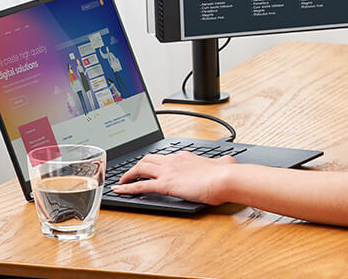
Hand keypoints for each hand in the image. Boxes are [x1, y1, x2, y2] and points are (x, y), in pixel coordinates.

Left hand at [114, 153, 237, 204]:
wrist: (225, 178)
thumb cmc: (226, 173)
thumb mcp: (225, 162)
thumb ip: (223, 161)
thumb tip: (228, 161)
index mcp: (185, 156)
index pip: (164, 156)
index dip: (155, 161)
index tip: (151, 166)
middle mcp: (173, 160)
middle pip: (148, 159)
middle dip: (137, 165)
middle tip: (131, 173)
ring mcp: (168, 171)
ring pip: (140, 168)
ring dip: (128, 174)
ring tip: (121, 182)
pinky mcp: (165, 184)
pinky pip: (140, 186)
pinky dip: (127, 188)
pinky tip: (119, 191)